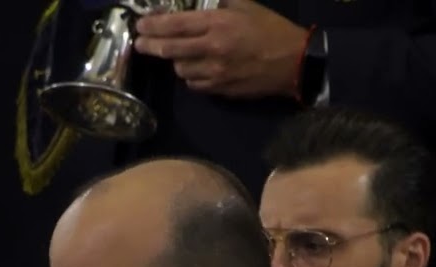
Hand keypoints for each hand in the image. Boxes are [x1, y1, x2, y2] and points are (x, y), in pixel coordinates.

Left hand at [134, 0, 307, 98]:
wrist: (295, 63)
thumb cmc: (270, 29)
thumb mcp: (245, 5)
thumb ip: (218, 2)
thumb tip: (193, 2)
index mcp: (218, 24)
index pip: (175, 25)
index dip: (153, 25)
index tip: (141, 26)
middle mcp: (212, 49)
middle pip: (170, 50)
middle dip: (150, 46)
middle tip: (141, 44)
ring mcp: (216, 73)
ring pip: (180, 69)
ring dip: (175, 61)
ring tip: (178, 54)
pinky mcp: (221, 90)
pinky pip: (194, 84)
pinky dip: (191, 75)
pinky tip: (196, 68)